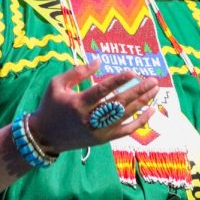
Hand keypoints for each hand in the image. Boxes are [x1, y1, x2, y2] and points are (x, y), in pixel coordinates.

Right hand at [28, 60, 158, 153]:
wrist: (45, 137)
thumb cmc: (51, 106)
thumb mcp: (56, 84)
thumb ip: (78, 72)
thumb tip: (99, 61)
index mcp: (78, 103)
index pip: (102, 90)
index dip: (118, 81)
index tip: (133, 72)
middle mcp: (90, 118)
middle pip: (119, 103)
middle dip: (138, 91)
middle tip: (153, 80)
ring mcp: (99, 131)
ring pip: (126, 116)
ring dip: (142, 102)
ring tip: (155, 90)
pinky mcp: (104, 139)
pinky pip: (126, 131)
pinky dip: (141, 121)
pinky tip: (151, 110)